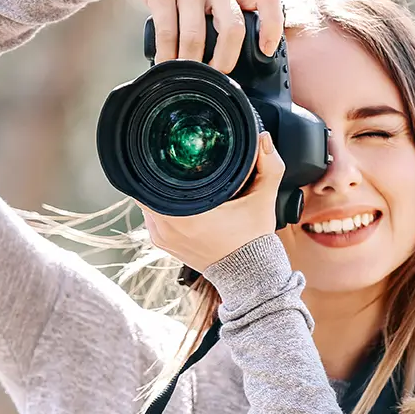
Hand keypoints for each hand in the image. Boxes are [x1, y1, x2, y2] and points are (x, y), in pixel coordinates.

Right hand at [110, 0, 283, 73]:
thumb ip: (225, 17)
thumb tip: (230, 64)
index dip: (273, 26)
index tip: (266, 51)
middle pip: (232, 28)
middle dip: (224, 61)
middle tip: (215, 76)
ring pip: (196, 36)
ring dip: (191, 64)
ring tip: (186, 76)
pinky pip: (167, 32)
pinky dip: (167, 56)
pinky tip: (166, 65)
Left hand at [137, 132, 285, 272]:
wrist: (248, 275)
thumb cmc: (253, 240)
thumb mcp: (263, 200)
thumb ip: (268, 166)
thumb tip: (262, 138)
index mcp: (185, 217)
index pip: (151, 182)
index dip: (155, 164)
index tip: (167, 154)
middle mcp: (167, 229)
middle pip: (146, 190)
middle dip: (158, 176)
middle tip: (173, 162)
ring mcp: (162, 238)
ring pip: (146, 203)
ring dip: (157, 192)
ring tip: (174, 180)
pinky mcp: (163, 245)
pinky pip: (151, 217)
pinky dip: (159, 207)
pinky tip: (175, 199)